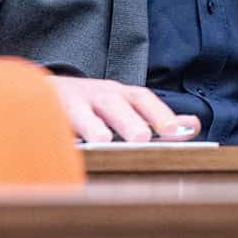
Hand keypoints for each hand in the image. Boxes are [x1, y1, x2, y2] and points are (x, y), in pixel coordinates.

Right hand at [48, 76, 200, 142]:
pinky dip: (57, 132)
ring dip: (93, 125)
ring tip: (103, 140)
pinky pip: (52, 122)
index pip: (142, 99)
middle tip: (140, 138)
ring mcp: (70, 103)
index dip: (158, 114)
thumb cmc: (94, 105)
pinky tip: (64, 146)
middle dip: (128, 121)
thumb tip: (194, 126)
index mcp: (121, 95)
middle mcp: (98, 96)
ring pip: (82, 112)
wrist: (43, 91)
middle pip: (114, 104)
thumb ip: (158, 118)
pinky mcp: (46, 113)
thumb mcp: (127, 106)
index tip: (174, 131)